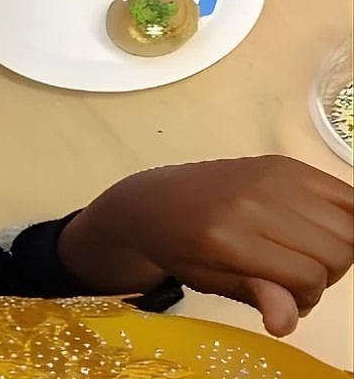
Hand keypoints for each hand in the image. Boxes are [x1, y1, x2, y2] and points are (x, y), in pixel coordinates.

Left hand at [59, 156, 353, 336]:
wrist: (153, 201)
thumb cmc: (179, 248)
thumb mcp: (209, 281)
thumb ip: (255, 295)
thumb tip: (286, 325)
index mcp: (231, 236)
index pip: (309, 276)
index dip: (306, 297)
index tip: (284, 297)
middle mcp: (255, 200)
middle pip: (338, 248)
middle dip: (327, 272)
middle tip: (293, 273)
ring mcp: (271, 175)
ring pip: (348, 222)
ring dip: (337, 245)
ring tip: (302, 250)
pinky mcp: (281, 162)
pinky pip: (342, 192)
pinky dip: (344, 214)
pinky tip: (317, 226)